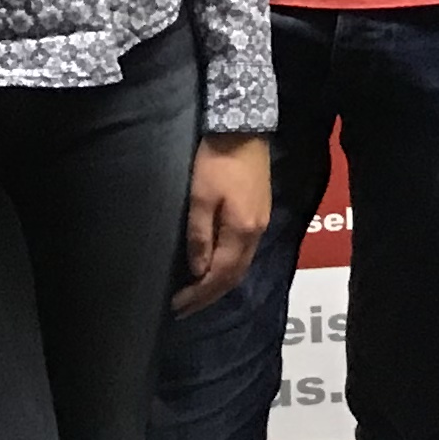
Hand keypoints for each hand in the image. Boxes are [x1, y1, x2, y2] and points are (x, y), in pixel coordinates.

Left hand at [172, 133, 271, 311]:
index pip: (220, 275)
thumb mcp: (200, 198)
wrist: (243, 130)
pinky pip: (244, 252)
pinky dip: (228, 266)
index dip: (199, 294)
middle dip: (209, 295)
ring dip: (219, 282)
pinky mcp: (259, 212)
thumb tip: (198, 270)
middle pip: (235, 275)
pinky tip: (214, 267)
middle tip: (184, 308)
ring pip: (241, 265)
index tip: (177, 306)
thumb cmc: (216, 162)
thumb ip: (200, 236)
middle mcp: (256, 232)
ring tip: (197, 293)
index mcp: (242, 231)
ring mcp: (261, 222)